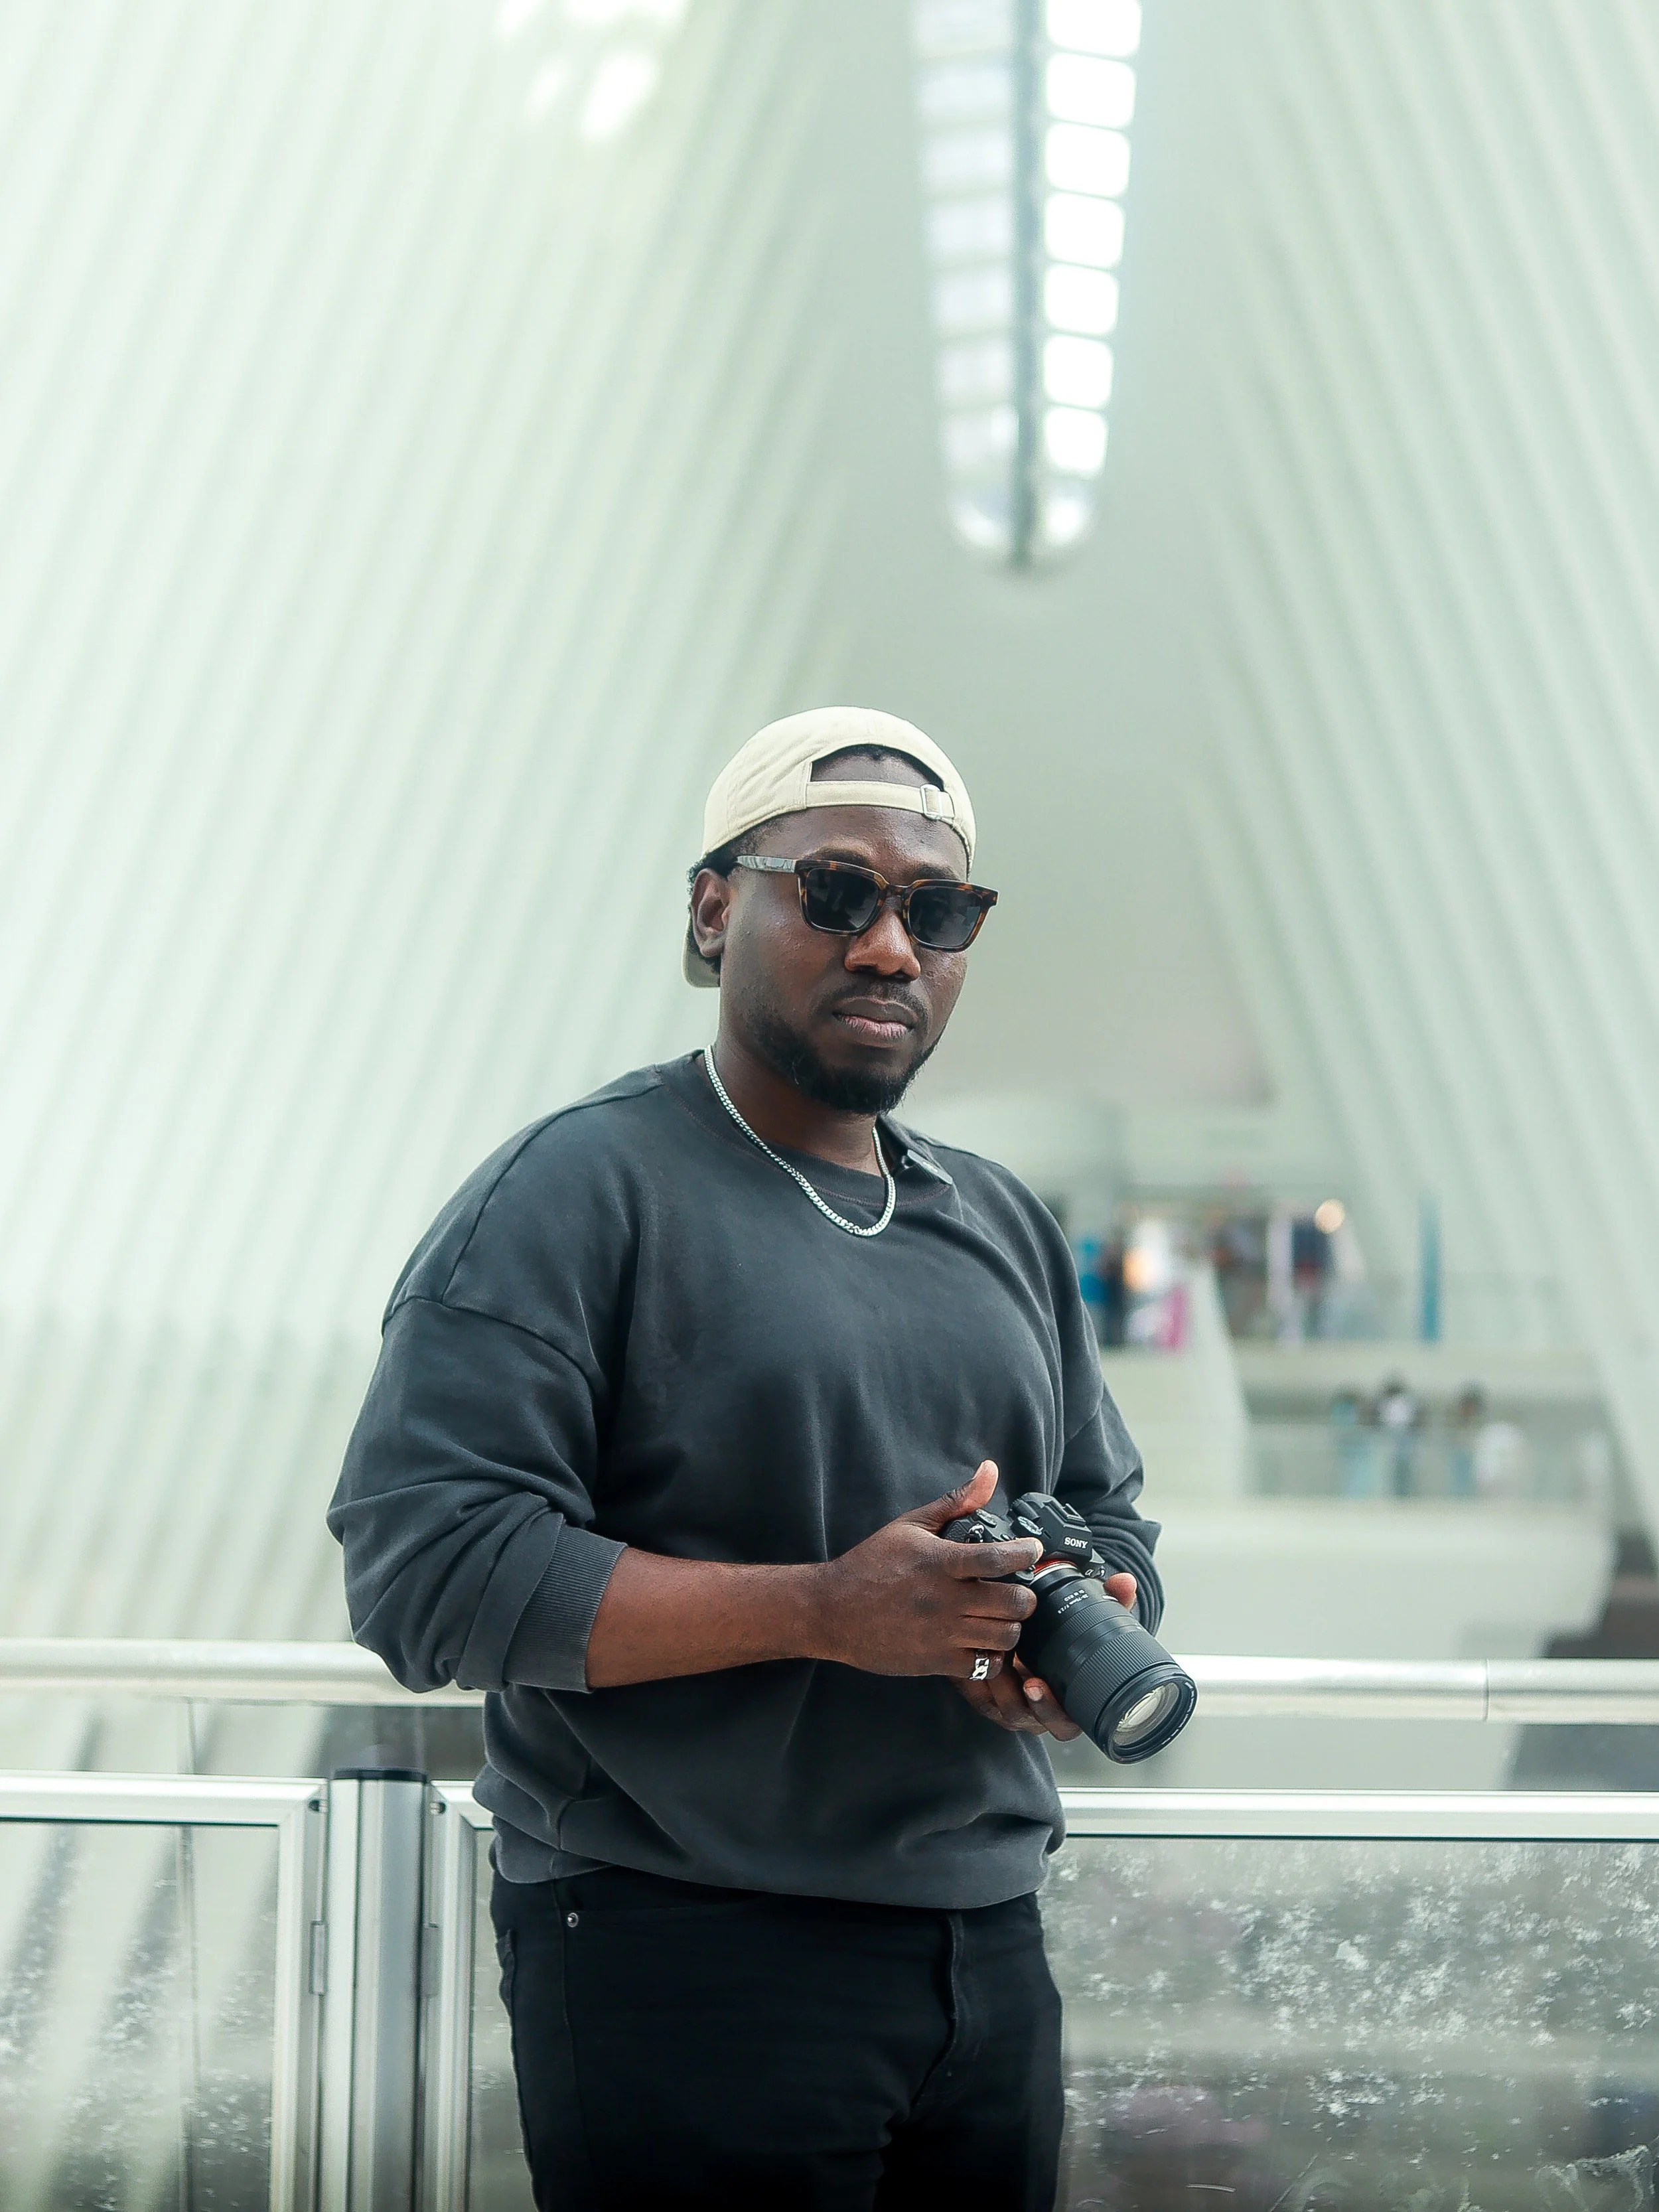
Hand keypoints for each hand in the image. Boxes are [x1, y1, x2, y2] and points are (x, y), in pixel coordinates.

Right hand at [812, 1461, 1039, 1678]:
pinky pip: (986, 1665)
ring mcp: (942, 1634)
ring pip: (1006, 1637)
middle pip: (1014, 1603)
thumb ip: (956, 1502)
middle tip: (1018, 1589)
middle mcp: (945, 1600)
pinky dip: (994, 1655)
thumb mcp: (911, 1524)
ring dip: (1012, 1626)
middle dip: (1025, 1596)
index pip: (999, 1558)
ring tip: (1002, 1616)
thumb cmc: (871, 1564)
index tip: (1031, 1551)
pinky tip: (985, 1641)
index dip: (1026, 1554)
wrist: (832, 1610)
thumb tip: (989, 1471)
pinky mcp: (936, 1662)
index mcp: (940, 1562)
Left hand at [955, 1571, 1137, 1738]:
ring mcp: (1011, 1707)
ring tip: (999, 1657)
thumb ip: (1108, 1603)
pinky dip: (980, 1680)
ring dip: (1001, 1686)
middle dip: (1031, 1703)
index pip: (1066, 1723)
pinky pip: (982, 1697)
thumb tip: (1125, 1582)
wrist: (1018, 1639)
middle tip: (1027, 1680)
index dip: (1055, 1710)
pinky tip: (980, 1655)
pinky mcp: (987, 1697)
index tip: (1042, 1685)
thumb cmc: (1056, 1638)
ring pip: (1006, 1709)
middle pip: (1036, 1722)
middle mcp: (1039, 1711)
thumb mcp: (1082, 1621)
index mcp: (1065, 1704)